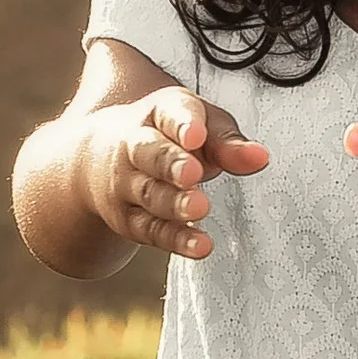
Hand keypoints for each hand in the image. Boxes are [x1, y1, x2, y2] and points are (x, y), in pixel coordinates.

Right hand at [84, 86, 267, 260]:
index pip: (170, 114)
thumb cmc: (167, 137)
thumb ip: (228, 143)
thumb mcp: (200, 127)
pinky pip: (152, 230)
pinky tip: (200, 245)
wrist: (97, 158)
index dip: (183, 124)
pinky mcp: (129, 219)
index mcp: (158, 113)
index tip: (197, 135)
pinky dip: (177, 239)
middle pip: (150, 153)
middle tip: (193, 173)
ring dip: (174, 203)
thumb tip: (260, 158)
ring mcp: (127, 184)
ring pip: (149, 194)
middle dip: (171, 163)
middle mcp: (134, 146)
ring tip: (199, 208)